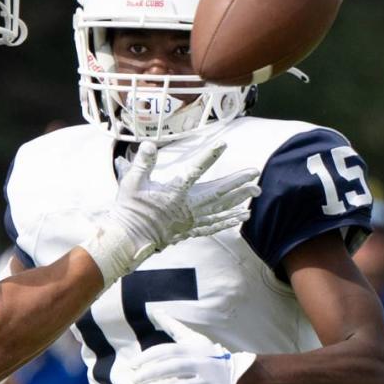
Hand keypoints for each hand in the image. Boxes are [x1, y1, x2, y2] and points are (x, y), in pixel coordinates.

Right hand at [83, 140, 260, 286]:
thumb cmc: (129, 209)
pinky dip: (227, 221)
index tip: (223, 144)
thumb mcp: (131, 182)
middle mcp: (187, 208)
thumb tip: (148, 144)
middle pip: (218, 193)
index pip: (195, 171)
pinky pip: (213, 226)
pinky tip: (240, 218)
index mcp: (174, 193)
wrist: (128, 239)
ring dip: (239, 201)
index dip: (209, 157)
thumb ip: (142, 163)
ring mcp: (190, 221)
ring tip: (255, 194)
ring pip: (220, 210)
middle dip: (238, 183)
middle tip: (255, 173)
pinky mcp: (189, 230)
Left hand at [131, 310, 256, 383]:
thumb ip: (174, 327)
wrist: (243, 374)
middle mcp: (200, 364)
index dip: (149, 357)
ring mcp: (208, 383)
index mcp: (193, 351)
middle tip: (136, 380)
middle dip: (154, 373)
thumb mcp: (194, 339)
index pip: (167, 351)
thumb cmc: (211, 356)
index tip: (133, 365)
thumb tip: (156, 312)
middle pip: (174, 367)